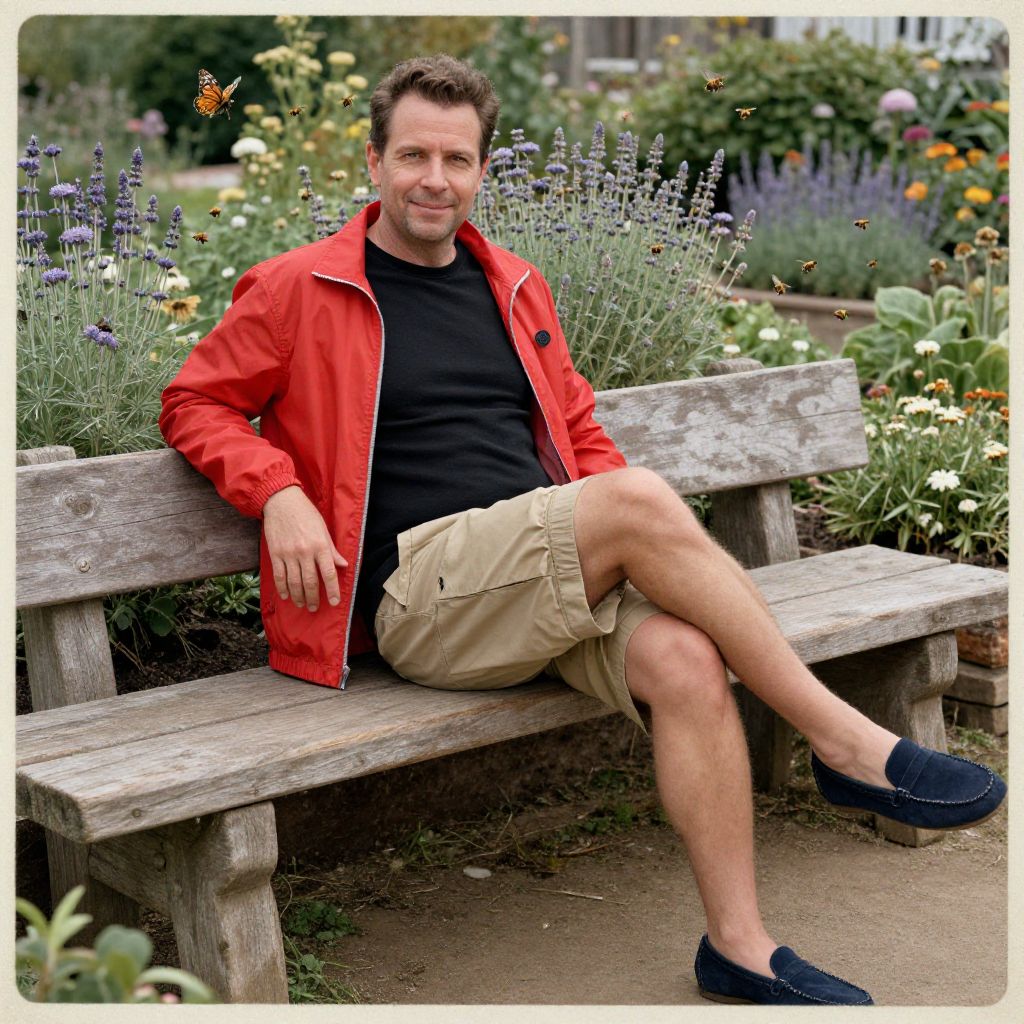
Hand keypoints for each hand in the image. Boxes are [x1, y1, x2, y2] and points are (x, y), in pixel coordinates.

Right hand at [262, 485, 347, 611]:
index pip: (329, 573)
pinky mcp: (275, 554)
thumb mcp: (324, 529)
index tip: (335, 602)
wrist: (282, 502)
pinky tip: (286, 595)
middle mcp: (305, 552)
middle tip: (315, 608)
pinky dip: (282, 588)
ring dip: (298, 596)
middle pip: (310, 582)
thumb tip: (344, 565)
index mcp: (320, 545)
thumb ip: (332, 550)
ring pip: (294, 582)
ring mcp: (289, 554)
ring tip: (302, 604)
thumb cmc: (306, 514)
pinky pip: (279, 576)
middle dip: (314, 598)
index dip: (333, 590)